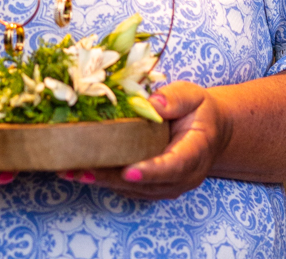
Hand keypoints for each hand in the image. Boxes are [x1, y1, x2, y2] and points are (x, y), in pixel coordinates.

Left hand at [80, 82, 231, 200]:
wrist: (212, 131)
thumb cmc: (200, 110)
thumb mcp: (193, 96)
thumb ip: (175, 99)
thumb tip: (152, 103)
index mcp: (196, 151)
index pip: (174, 165)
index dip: (151, 170)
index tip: (129, 170)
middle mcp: (183, 176)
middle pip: (147, 183)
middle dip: (113, 178)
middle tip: (82, 170)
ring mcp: (169, 185)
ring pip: (135, 189)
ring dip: (104, 181)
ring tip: (72, 171)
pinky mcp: (155, 186)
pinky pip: (131, 188)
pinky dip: (107, 181)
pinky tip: (82, 171)